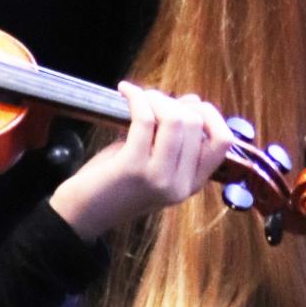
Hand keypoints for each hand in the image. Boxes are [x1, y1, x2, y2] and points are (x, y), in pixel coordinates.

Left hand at [49, 83, 235, 242]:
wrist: (83, 215)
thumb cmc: (115, 184)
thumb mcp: (154, 163)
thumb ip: (175, 138)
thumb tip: (194, 101)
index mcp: (191, 184)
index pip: (222, 142)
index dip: (210, 115)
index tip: (188, 105)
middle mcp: (180, 184)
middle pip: (196, 123)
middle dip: (174, 101)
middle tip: (152, 101)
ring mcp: (159, 177)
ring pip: (176, 119)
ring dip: (157, 99)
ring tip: (140, 98)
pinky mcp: (133, 168)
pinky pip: (145, 119)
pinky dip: (137, 98)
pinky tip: (125, 91)